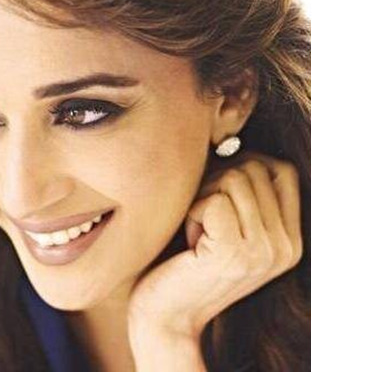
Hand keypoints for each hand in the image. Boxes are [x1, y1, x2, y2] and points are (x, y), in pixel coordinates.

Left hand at [127, 152, 302, 341]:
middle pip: (255, 168)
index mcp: (290, 240)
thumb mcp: (230, 228)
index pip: (282, 170)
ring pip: (234, 178)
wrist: (166, 316)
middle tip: (200, 214)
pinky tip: (188, 240)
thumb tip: (233, 140)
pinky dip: (192, 211)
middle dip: (217, 181)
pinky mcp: (233, 253)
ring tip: (196, 229)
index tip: (218, 186)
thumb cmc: (188, 262)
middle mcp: (285, 247)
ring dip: (203, 197)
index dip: (246, 164)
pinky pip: (213, 198)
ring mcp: (263, 251)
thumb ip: (246, 195)